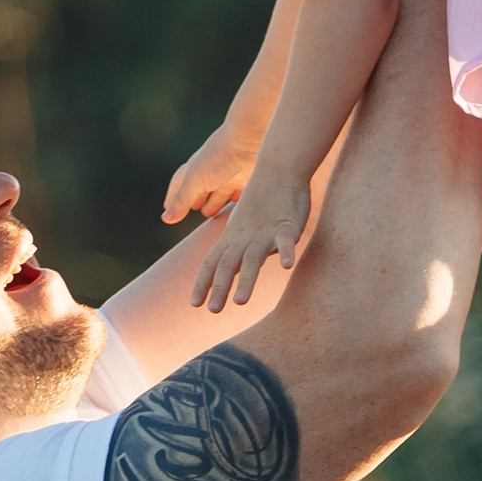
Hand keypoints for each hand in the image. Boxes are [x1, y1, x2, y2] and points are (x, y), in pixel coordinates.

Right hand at [163, 121, 254, 224]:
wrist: (248, 140)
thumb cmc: (218, 158)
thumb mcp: (195, 181)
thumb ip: (182, 200)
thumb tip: (166, 219)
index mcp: (193, 172)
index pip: (179, 187)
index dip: (174, 199)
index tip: (168, 211)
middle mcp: (209, 175)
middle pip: (199, 192)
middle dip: (194, 202)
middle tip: (190, 211)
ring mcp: (227, 177)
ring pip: (218, 196)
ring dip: (214, 205)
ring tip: (210, 214)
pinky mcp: (245, 180)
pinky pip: (238, 195)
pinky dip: (235, 203)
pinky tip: (235, 210)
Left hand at [191, 169, 312, 311]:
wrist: (277, 170)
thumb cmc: (262, 204)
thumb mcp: (243, 230)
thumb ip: (235, 251)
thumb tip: (228, 271)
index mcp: (232, 240)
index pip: (212, 263)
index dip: (203, 282)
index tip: (194, 304)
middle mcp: (244, 239)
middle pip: (228, 265)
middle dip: (219, 288)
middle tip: (212, 310)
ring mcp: (265, 233)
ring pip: (253, 259)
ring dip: (247, 280)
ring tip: (240, 302)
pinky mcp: (287, 226)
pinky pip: (286, 241)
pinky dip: (285, 252)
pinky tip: (286, 266)